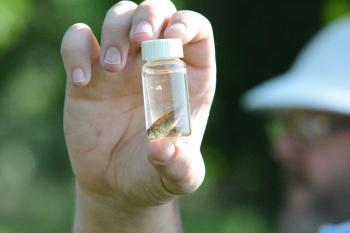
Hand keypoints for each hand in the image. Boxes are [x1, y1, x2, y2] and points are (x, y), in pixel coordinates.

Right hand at [61, 0, 214, 231]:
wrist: (116, 185)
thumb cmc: (153, 175)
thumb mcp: (177, 177)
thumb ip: (179, 166)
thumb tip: (163, 147)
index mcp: (187, 80)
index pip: (196, 31)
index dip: (187, 24)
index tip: (172, 38)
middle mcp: (155, 64)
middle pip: (158, 11)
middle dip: (149, 15)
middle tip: (141, 41)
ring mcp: (121, 66)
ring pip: (119, 16)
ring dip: (116, 30)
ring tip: (112, 70)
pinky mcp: (88, 75)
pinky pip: (78, 41)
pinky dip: (75, 49)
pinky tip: (82, 81)